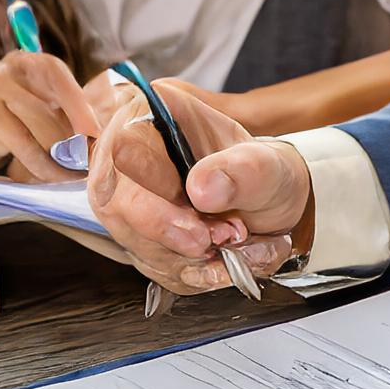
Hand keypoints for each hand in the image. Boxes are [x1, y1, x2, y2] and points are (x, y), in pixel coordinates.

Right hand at [0, 53, 100, 182]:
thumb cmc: (6, 123)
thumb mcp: (37, 110)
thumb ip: (63, 114)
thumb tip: (98, 137)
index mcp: (26, 62)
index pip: (54, 71)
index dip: (77, 101)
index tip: (94, 131)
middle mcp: (5, 70)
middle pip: (43, 102)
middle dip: (69, 137)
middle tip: (86, 162)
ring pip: (30, 120)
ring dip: (54, 153)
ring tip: (69, 173)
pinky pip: (13, 139)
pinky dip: (34, 161)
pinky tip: (44, 174)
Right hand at [85, 79, 311, 292]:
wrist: (271, 204)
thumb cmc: (263, 172)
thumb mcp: (268, 165)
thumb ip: (242, 171)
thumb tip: (202, 187)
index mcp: (154, 116)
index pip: (122, 146)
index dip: (150, 184)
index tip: (195, 210)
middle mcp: (129, 158)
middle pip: (118, 202)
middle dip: (173, 231)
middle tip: (223, 235)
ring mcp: (129, 200)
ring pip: (136, 242)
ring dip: (191, 256)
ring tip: (236, 241)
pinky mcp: (139, 238)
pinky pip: (155, 268)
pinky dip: (195, 273)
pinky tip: (225, 259)